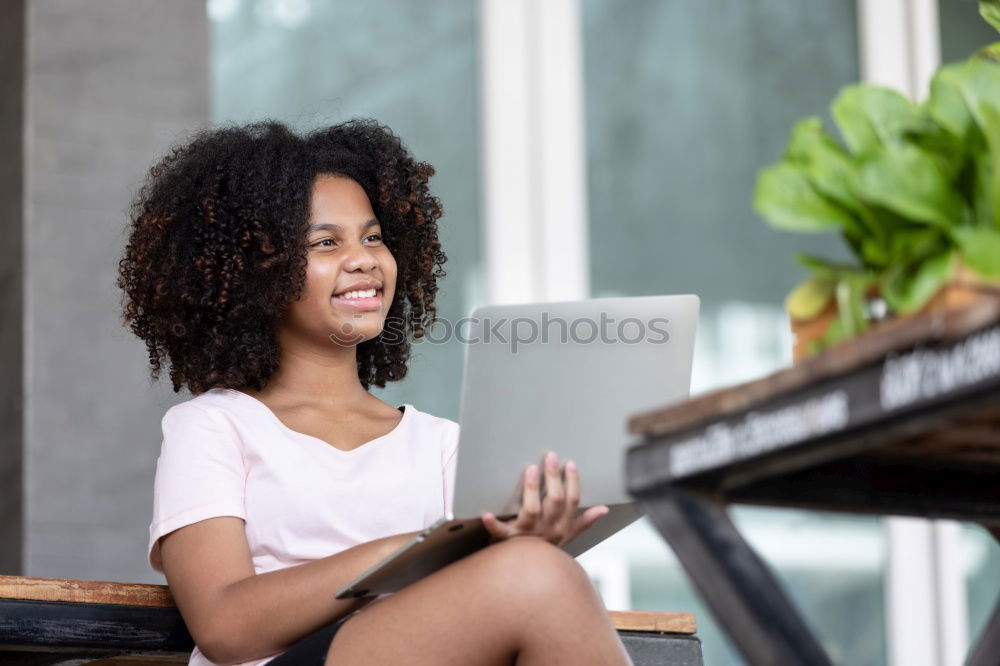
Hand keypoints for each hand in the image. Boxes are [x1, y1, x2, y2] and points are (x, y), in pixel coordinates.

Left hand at [481, 451, 608, 546]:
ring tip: (530, 469)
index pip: (572, 501)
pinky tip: (487, 514)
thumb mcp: (566, 537)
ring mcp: (527, 535)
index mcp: (562, 527)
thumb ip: (583, 522)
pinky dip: (493, 524)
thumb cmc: (545, 551)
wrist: (525, 575)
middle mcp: (547, 530)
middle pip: (555, 501)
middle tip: (550, 456)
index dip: (572, 481)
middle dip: (553, 477)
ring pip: (532, 510)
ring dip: (531, 489)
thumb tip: (603, 509)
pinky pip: (500, 532)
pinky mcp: (507, 540)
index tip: (570, 463)